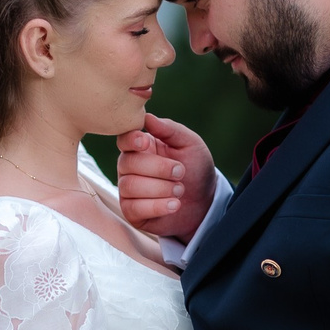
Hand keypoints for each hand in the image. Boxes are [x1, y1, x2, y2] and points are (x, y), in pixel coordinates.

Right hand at [117, 113, 216, 238]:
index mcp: (141, 147)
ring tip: (180, 190)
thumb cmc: (195, 169)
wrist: (205, 202)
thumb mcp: (190, 144)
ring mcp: (128, 190)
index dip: (131, 140)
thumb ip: (170, 129)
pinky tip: (175, 204)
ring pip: (129, 186)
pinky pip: (133, 208)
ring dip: (160, 188)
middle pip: (127, 163)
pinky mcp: (132, 212)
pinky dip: (157, 206)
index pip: (124, 139)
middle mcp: (130, 167)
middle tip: (180, 171)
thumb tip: (147, 117)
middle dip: (158, 168)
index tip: (146, 142)